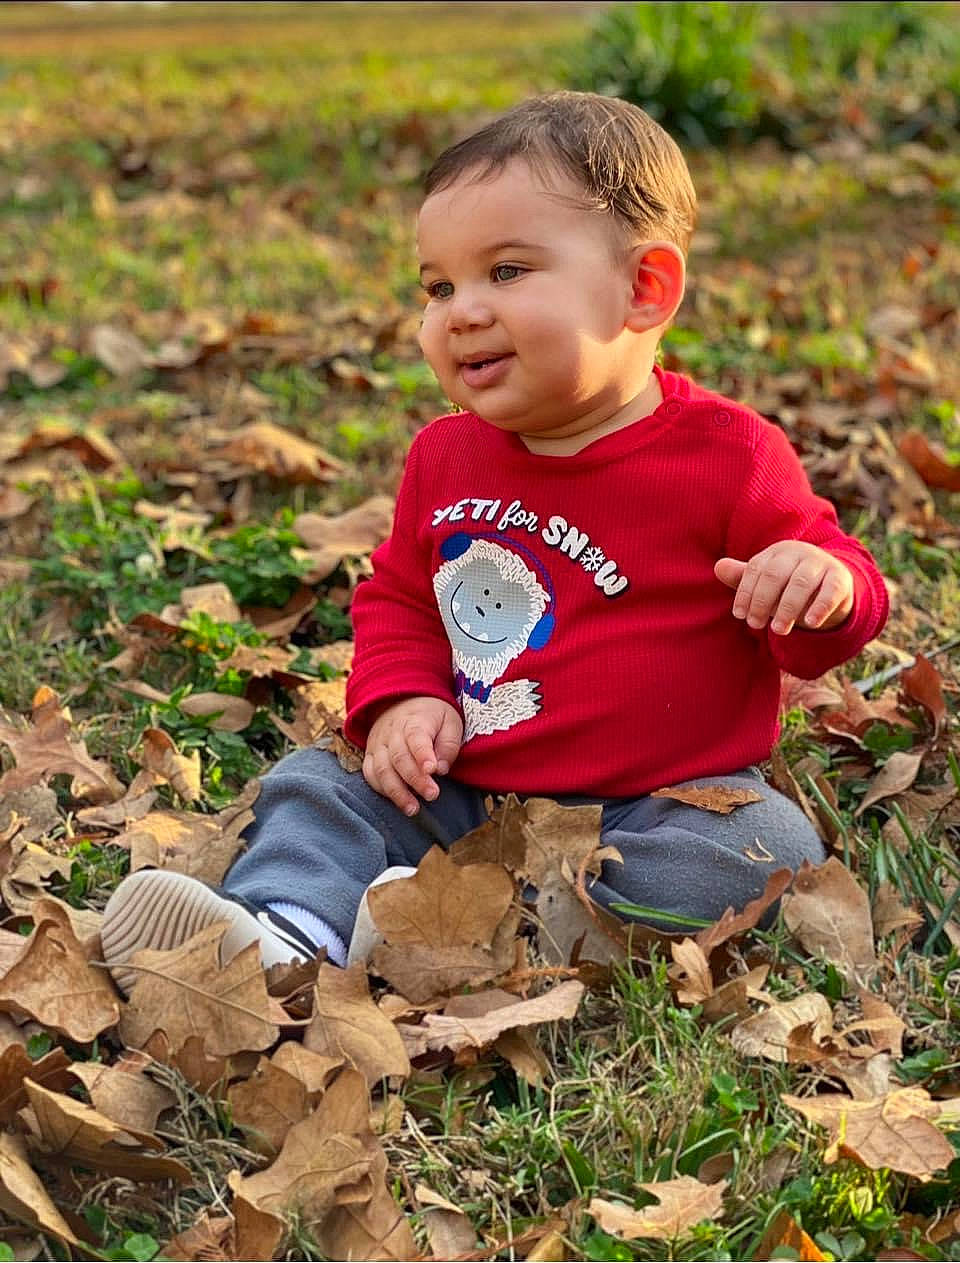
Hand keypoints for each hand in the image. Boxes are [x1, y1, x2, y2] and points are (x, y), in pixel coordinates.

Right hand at [363, 697, 462, 815]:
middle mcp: (392, 732)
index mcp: (414, 721)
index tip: (433, 770)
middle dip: (415, 780)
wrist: (403, 701)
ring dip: (396, 791)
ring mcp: (378, 744)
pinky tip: (397, 801)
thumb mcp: (450, 721)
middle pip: (399, 758)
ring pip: (381, 769)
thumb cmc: (432, 717)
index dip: (423, 754)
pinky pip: (370, 774)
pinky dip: (381, 789)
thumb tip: (440, 769)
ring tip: (413, 809)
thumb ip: (449, 745)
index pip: (416, 737)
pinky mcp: (370, 754)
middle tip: (432, 795)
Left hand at [715, 542, 853, 635]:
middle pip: (775, 575)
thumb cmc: (789, 586)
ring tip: (778, 631)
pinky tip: (809, 623)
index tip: (740, 615)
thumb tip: (718, 567)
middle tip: (755, 624)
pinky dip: (819, 608)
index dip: (745, 592)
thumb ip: (742, 578)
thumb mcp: (766, 584)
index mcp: (777, 552)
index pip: (756, 570)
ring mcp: (821, 563)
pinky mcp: (840, 578)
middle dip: (762, 602)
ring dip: (787, 609)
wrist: (831, 588)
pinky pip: (830, 591)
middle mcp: (799, 552)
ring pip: (800, 584)